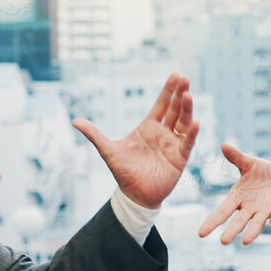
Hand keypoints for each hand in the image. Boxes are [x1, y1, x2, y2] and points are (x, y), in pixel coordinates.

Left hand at [72, 72, 196, 209]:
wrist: (134, 195)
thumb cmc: (123, 172)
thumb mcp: (107, 150)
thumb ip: (94, 134)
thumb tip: (75, 121)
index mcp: (148, 128)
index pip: (161, 105)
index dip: (168, 90)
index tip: (176, 75)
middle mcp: (163, 133)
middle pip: (174, 110)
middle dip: (180, 94)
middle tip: (185, 79)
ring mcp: (173, 145)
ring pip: (183, 123)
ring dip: (186, 109)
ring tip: (188, 95)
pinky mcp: (179, 159)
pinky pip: (188, 143)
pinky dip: (192, 133)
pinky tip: (195, 122)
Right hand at [198, 143, 270, 244]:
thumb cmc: (262, 172)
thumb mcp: (249, 163)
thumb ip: (237, 158)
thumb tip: (223, 145)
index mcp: (238, 197)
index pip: (223, 211)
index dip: (212, 221)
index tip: (201, 234)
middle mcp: (249, 208)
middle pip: (238, 221)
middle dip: (231, 231)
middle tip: (223, 241)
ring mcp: (264, 210)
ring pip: (257, 223)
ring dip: (252, 232)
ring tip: (245, 241)